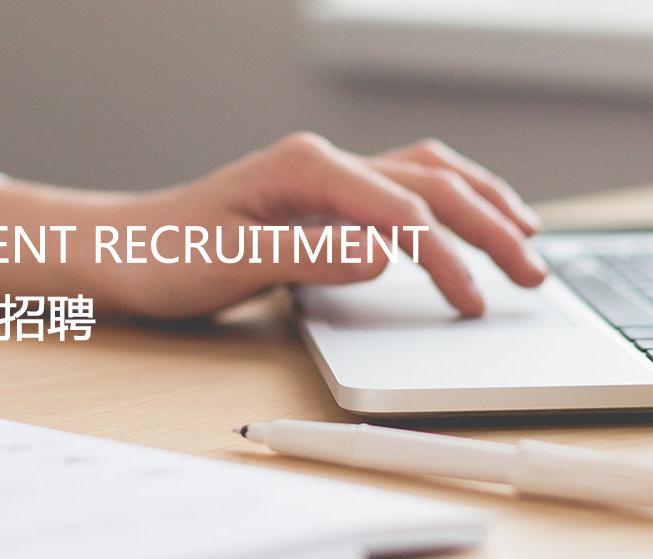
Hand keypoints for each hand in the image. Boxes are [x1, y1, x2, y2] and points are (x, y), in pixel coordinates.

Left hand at [0, 133, 547, 318]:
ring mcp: (329, 177)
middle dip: (490, 228)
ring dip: (484, 204)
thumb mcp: (229, 263)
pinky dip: (456, 199)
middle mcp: (323, 163)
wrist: (121, 251)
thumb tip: (386, 253)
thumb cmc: (163, 258)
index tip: (472, 302)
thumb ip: (310, 255)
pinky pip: (411, 186)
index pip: (401, 211)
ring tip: (528, 240)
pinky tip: (478, 216)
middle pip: (431, 185)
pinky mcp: (329, 198)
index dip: (446, 258)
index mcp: (304, 168)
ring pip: (431, 175)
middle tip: (531, 275)